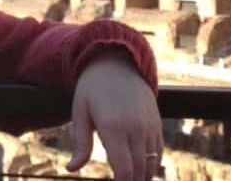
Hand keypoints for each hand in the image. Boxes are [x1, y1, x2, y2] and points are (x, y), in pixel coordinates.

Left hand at [66, 52, 162, 179]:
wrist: (117, 62)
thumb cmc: (92, 88)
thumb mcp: (80, 112)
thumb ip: (80, 144)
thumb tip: (71, 168)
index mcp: (114, 127)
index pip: (124, 169)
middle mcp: (136, 128)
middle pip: (139, 171)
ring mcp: (149, 126)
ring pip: (152, 164)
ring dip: (141, 177)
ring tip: (127, 179)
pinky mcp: (157, 123)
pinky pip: (158, 152)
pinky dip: (151, 165)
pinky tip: (139, 171)